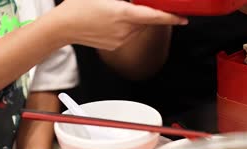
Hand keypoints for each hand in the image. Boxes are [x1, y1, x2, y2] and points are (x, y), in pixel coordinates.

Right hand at [52, 0, 187, 49]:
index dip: (171, 17)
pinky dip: (126, 26)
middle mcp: (125, 29)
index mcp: (123, 13)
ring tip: (115, 10)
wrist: (64, 26)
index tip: (183, 18)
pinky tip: (110, 20)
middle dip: (145, 12)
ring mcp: (121, 40)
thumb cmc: (78, 6)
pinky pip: (128, 34)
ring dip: (135, 19)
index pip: (154, 16)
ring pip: (138, 27)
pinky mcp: (116, 45)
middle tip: (130, 4)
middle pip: (146, 20)